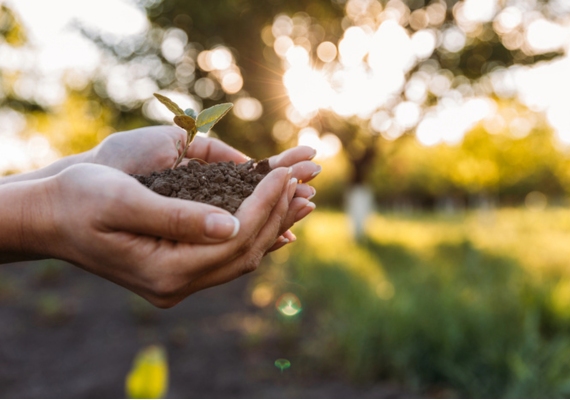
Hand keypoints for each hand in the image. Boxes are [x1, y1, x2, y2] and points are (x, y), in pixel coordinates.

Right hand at [38, 163, 296, 306]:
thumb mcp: (122, 201)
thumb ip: (176, 217)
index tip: (285, 173)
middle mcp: (176, 284)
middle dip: (276, 213)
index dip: (265, 204)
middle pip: (245, 251)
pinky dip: (254, 232)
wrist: (51, 217)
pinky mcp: (179, 269)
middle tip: (301, 179)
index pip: (234, 239)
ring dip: (272, 223)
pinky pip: (228, 255)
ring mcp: (179, 282)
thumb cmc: (79, 200)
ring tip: (298, 194)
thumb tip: (232, 226)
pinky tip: (273, 216)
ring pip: (242, 256)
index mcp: (164, 271)